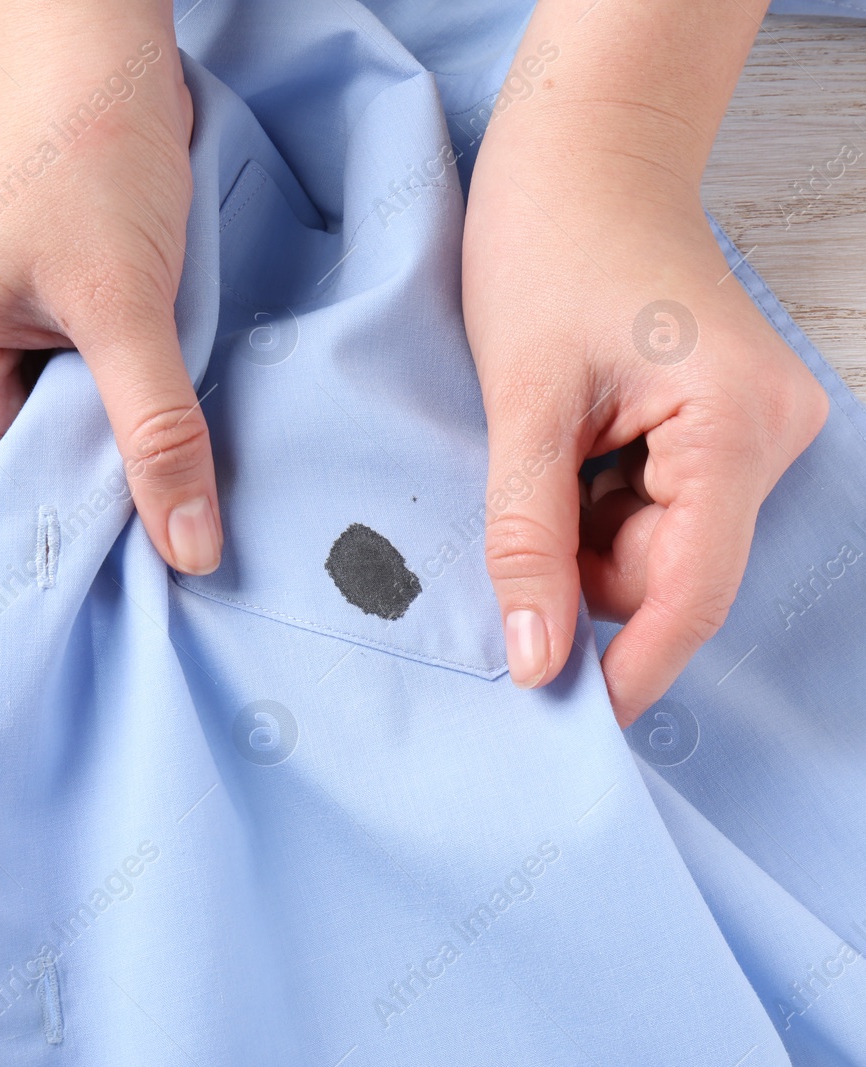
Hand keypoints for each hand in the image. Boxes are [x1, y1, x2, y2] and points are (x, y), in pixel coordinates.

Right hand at [0, 1, 220, 574]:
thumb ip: (158, 430)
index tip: (153, 578)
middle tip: (189, 543)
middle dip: (106, 501)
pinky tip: (181, 425)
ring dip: (127, 451)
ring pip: (70, 435)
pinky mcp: (48, 315)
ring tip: (192, 486)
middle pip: (33, 474)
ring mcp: (1, 339)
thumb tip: (189, 551)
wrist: (98, 32)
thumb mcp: (125, 302)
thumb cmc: (84, 148)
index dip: (71, 540)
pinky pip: (90, 391)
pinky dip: (135, 407)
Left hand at [465, 142, 827, 725]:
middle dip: (582, 569)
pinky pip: (654, 510)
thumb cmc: (550, 249)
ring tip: (543, 441)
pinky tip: (565, 442)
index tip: (572, 722)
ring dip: (582, 531)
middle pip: (670, 571)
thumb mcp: (523, 404)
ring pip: (656, 548)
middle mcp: (770, 434)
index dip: (632, 665)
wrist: (580, 158)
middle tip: (513, 506)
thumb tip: (537, 659)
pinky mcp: (720, 426)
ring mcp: (750, 431)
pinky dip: (594, 502)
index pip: (693, 590)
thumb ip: (527, 537)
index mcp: (738, 425)